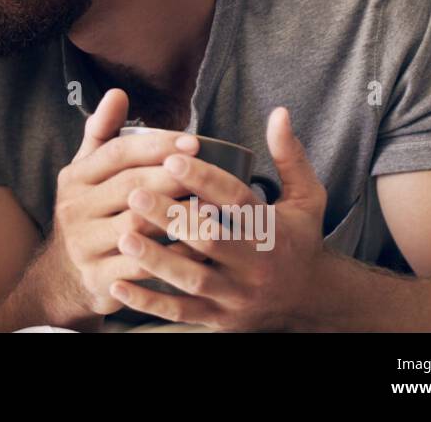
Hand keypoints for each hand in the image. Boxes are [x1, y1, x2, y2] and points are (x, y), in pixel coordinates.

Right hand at [48, 88, 206, 317]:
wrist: (64, 276)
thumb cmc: (88, 214)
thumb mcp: (85, 174)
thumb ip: (102, 134)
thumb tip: (118, 92)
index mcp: (74, 178)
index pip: (116, 153)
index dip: (156, 146)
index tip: (194, 141)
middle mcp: (74, 209)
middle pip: (129, 187)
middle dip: (172, 177)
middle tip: (209, 172)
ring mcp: (83, 245)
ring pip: (137, 226)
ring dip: (176, 216)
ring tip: (212, 208)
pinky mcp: (98, 278)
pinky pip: (142, 265)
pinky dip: (173, 256)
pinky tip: (201, 248)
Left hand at [109, 106, 329, 330]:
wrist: (311, 301)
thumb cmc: (299, 240)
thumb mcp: (307, 198)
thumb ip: (289, 156)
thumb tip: (279, 112)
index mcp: (272, 231)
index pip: (238, 202)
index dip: (206, 179)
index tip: (172, 158)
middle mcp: (256, 265)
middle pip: (211, 240)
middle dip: (172, 218)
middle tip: (135, 193)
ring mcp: (237, 296)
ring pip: (194, 279)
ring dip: (156, 260)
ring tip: (124, 235)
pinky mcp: (219, 319)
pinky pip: (182, 313)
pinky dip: (150, 302)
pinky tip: (119, 286)